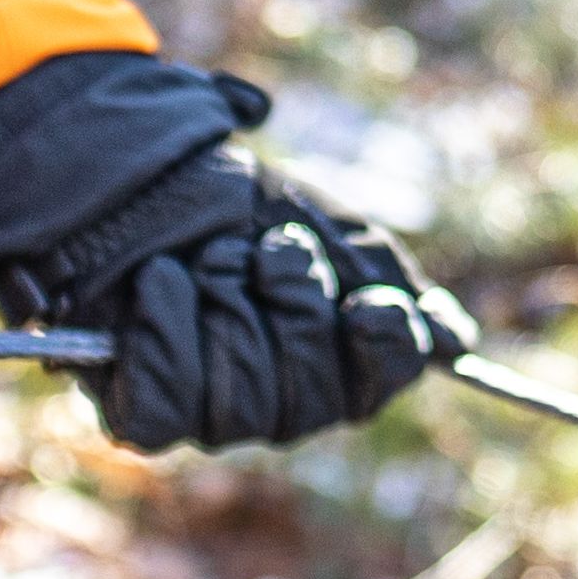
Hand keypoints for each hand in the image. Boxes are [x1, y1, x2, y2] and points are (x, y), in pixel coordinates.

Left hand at [0, 47, 472, 456]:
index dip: (381, 345)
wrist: (123, 167)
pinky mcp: (138, 409)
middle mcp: (272, 400)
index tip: (366, 299)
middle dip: (288, 302)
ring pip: (243, 402)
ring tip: (205, 254)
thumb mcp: (319, 221)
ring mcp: (206, 411)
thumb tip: (454, 341)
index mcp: (330, 359)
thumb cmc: (226, 198)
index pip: (380, 379)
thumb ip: (387, 278)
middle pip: (310, 396)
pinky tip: (160, 284)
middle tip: (258, 246)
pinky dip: (167, 333)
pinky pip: (169, 404)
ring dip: (227, 303)